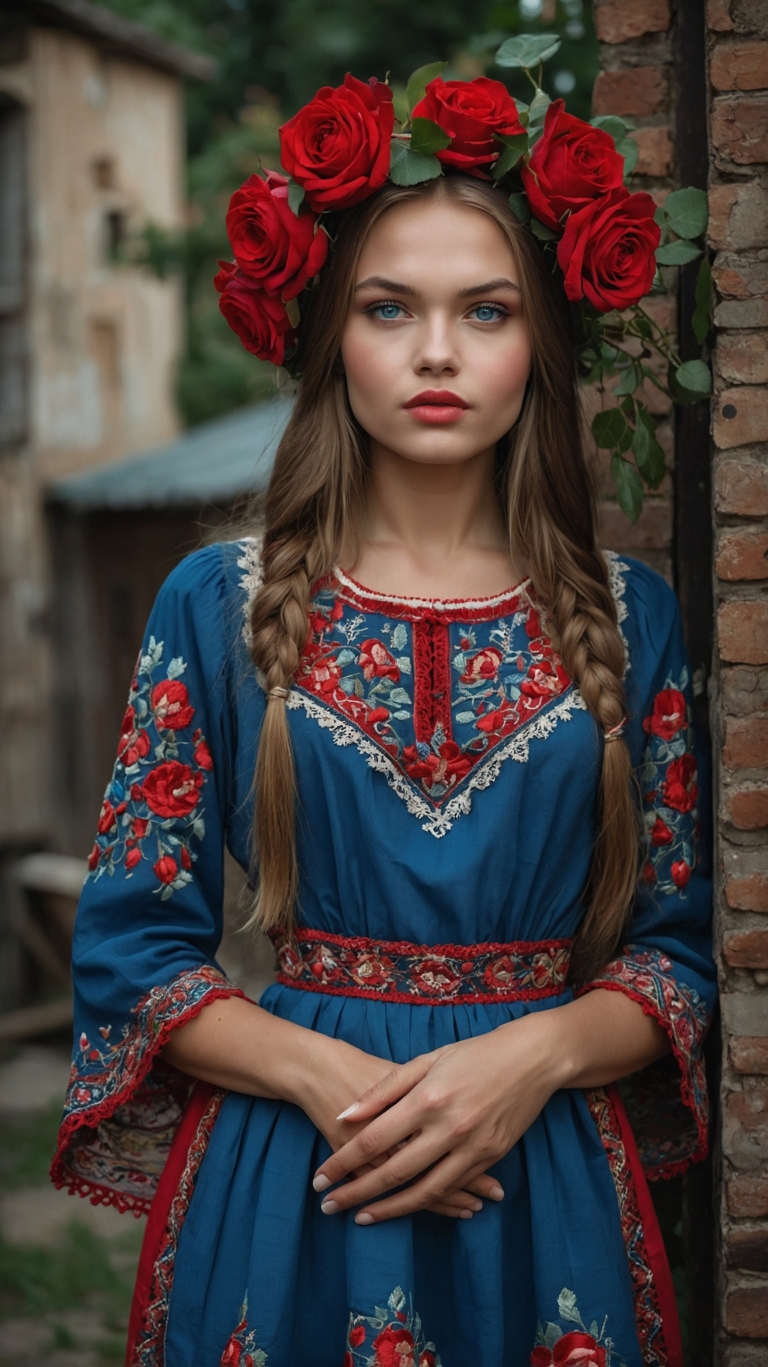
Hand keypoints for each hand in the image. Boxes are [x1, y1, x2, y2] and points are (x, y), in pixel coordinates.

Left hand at [311, 1014, 564, 1224]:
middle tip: (329, 1207)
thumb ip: (384, 1090)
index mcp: (427, 1098)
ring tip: (361, 1218)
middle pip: (393, 1172)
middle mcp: (448, 1127)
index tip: (320, 1178)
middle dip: (357, 1193)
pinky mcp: (490, 1158)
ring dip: (390, 1210)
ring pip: (424, 1192)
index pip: (373, 1140)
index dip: (342, 1162)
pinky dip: (428, 1204)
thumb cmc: (472, 1053)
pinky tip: (406, 1209)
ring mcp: (472, 1147)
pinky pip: (452, 1187)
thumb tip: (345, 1115)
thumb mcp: (425, 1060)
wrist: (531, 1059)